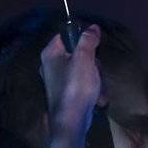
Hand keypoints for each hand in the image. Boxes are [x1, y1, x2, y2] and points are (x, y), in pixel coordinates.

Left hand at [40, 25, 101, 139]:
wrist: (72, 120)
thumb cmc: (76, 86)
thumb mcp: (84, 59)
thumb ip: (88, 41)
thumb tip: (92, 27)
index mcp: (50, 54)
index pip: (65, 35)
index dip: (81, 37)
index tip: (94, 45)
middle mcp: (50, 65)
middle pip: (77, 52)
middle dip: (92, 61)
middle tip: (96, 69)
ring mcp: (57, 80)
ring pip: (82, 68)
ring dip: (95, 76)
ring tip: (98, 86)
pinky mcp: (65, 92)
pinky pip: (81, 82)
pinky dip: (91, 87)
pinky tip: (97, 96)